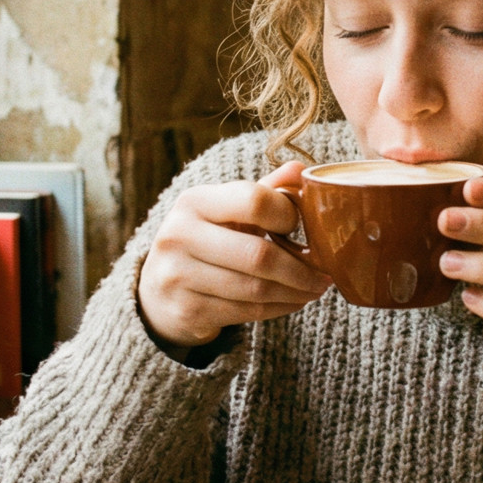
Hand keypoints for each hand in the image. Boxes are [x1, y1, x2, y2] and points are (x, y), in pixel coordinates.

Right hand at [135, 161, 331, 348]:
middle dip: (301, 269)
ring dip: (296, 292)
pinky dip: (279, 308)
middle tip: (324, 274)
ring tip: (315, 288)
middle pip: (259, 255)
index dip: (288, 214)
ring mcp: (179, 276)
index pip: (253, 200)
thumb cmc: (206, 241)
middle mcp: (179, 236)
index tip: (304, 227)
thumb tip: (301, 170)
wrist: (157, 291)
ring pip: (256, 289)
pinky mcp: (187, 311)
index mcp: (194, 201)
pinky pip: (247, 312)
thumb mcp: (227, 211)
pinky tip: (294, 301)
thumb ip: (263, 191)